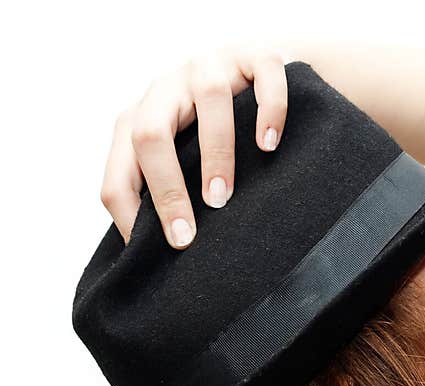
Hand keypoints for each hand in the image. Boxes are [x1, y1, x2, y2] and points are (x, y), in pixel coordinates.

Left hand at [100, 43, 290, 248]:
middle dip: (168, 188)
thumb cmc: (218, 133)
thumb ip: (169, 191)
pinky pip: (263, 75)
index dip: (133, 214)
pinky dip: (267, 111)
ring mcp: (211, 66)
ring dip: (215, 152)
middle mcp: (167, 89)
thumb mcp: (185, 159)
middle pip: (150, 132)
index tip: (166, 250)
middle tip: (189, 233)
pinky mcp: (255, 56)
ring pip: (207, 97)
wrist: (259, 76)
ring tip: (225, 195)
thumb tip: (163, 254)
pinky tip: (269, 144)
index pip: (120, 171)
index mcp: (141, 119)